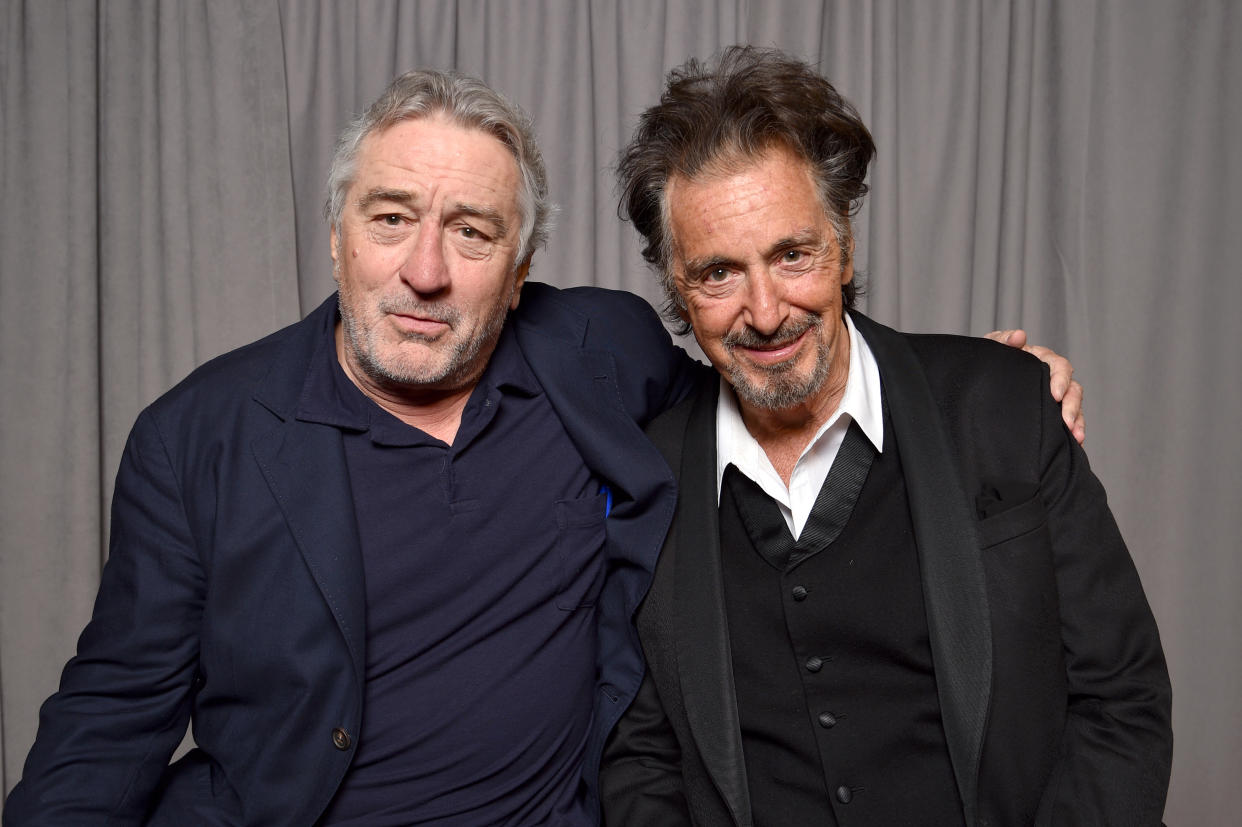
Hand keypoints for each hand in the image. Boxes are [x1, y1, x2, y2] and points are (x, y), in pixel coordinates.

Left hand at [985, 329, 1084, 444]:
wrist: (973, 379)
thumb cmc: (989, 360)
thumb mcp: (992, 348)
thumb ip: (1004, 340)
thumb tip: (1020, 336)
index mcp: (1040, 359)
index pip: (1059, 366)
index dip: (1060, 379)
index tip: (1054, 395)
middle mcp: (1051, 377)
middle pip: (1072, 388)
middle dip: (1071, 405)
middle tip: (1065, 421)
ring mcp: (1052, 395)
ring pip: (1073, 405)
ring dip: (1077, 420)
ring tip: (1076, 436)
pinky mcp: (1050, 411)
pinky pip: (1069, 421)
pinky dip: (1074, 431)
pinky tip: (1075, 442)